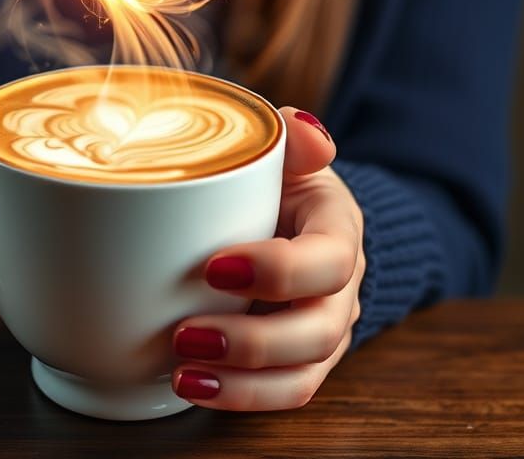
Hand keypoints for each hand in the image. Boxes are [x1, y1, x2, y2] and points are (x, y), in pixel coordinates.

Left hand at [171, 107, 365, 410]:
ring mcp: (324, 330)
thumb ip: (294, 139)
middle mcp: (341, 289)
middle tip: (186, 333)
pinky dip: (241, 397)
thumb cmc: (285, 181)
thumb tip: (304, 127)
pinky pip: (285, 392)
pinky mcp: (301, 360)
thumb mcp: (289, 152)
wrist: (296, 215)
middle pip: (318, 331)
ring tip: (183, 373)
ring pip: (302, 373)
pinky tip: (194, 386)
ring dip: (242, 381)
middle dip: (253, 341)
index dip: (278, 272)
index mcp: (339, 231)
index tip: (213, 267)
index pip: (328, 261)